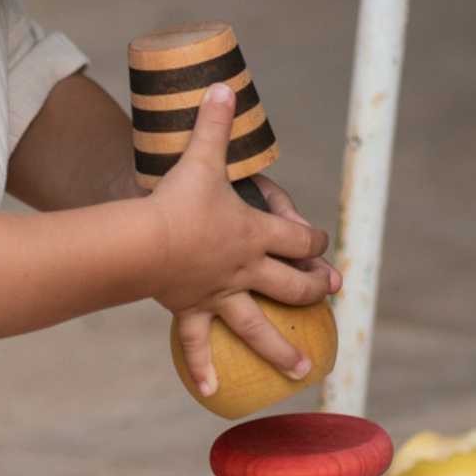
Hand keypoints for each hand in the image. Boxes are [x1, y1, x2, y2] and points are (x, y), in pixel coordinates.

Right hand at [148, 84, 338, 395]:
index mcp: (254, 233)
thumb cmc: (176, 201)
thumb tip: (223, 86)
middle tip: (330, 295)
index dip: (312, 236)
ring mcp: (219, 294)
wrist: (145, 242)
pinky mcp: (191, 309)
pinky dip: (203, 366)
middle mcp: (244, 269)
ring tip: (302, 370)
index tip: (322, 241)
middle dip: (314, 289)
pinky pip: (197, 342)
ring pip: (258, 325)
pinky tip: (214, 389)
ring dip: (281, 347)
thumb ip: (213, 125)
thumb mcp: (199, 158)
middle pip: (290, 283)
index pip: (296, 235)